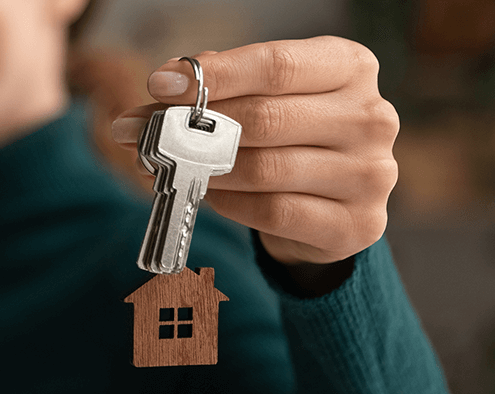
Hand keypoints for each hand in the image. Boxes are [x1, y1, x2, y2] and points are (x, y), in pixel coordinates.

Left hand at [111, 36, 398, 264]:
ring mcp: (371, 174)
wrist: (331, 204)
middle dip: (193, 126)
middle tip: (142, 133)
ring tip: (164, 166)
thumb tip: (165, 83)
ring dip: (202, 169)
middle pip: (266, 118)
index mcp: (350, 66)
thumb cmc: (289, 136)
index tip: (159, 84)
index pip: (276, 65)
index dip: (215, 75)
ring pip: (265, 169)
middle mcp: (371, 116)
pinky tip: (206, 193)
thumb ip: (219, 86)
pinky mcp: (356, 224)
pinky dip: (229, 203)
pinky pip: (273, 212)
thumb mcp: (262, 96)